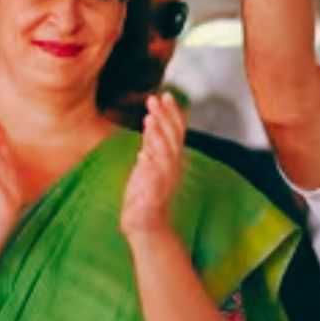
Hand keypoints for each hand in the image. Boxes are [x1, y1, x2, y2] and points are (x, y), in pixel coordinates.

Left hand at [122, 92, 186, 238]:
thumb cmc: (146, 195)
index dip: (172, 113)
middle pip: (172, 138)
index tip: (166, 95)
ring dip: (158, 135)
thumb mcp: (148, 165)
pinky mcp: (154, 193)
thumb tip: (151, 126)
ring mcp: (164, 180)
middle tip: (154, 99)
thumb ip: (151, 146)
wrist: (148, 225)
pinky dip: (151, 164)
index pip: (175, 132)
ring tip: (149, 117)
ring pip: (165, 153)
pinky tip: (144, 152)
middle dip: (164, 118)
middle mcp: (171, 167)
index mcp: (171, 160)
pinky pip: (154, 176)